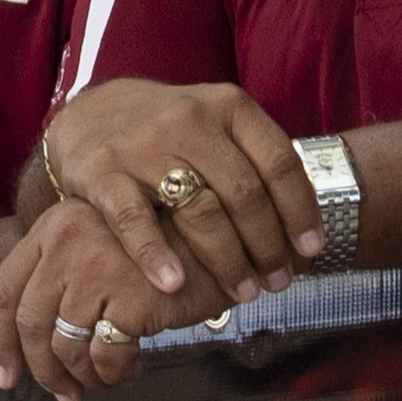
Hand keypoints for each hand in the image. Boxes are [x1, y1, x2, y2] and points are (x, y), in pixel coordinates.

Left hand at [0, 198, 212, 400]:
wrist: (224, 235)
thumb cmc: (166, 248)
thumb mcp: (103, 244)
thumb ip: (65, 277)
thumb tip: (33, 345)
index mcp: (53, 228)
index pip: (3, 290)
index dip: (0, 341)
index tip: (7, 374)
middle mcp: (67, 242)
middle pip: (29, 324)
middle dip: (43, 370)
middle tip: (63, 394)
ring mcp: (97, 267)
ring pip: (66, 346)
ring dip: (85, 376)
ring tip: (106, 379)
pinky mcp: (130, 296)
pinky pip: (106, 356)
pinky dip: (116, 373)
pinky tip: (133, 367)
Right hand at [32, 81, 325, 315]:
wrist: (90, 115)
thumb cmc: (169, 133)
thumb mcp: (216, 127)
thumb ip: (255, 163)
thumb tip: (304, 229)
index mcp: (228, 107)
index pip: (279, 162)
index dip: (301, 211)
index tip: (311, 250)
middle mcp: (190, 120)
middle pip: (244, 192)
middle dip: (268, 245)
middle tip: (279, 282)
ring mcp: (144, 145)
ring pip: (199, 210)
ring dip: (227, 260)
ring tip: (242, 293)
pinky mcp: (103, 171)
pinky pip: (134, 219)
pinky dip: (156, 255)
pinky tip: (174, 285)